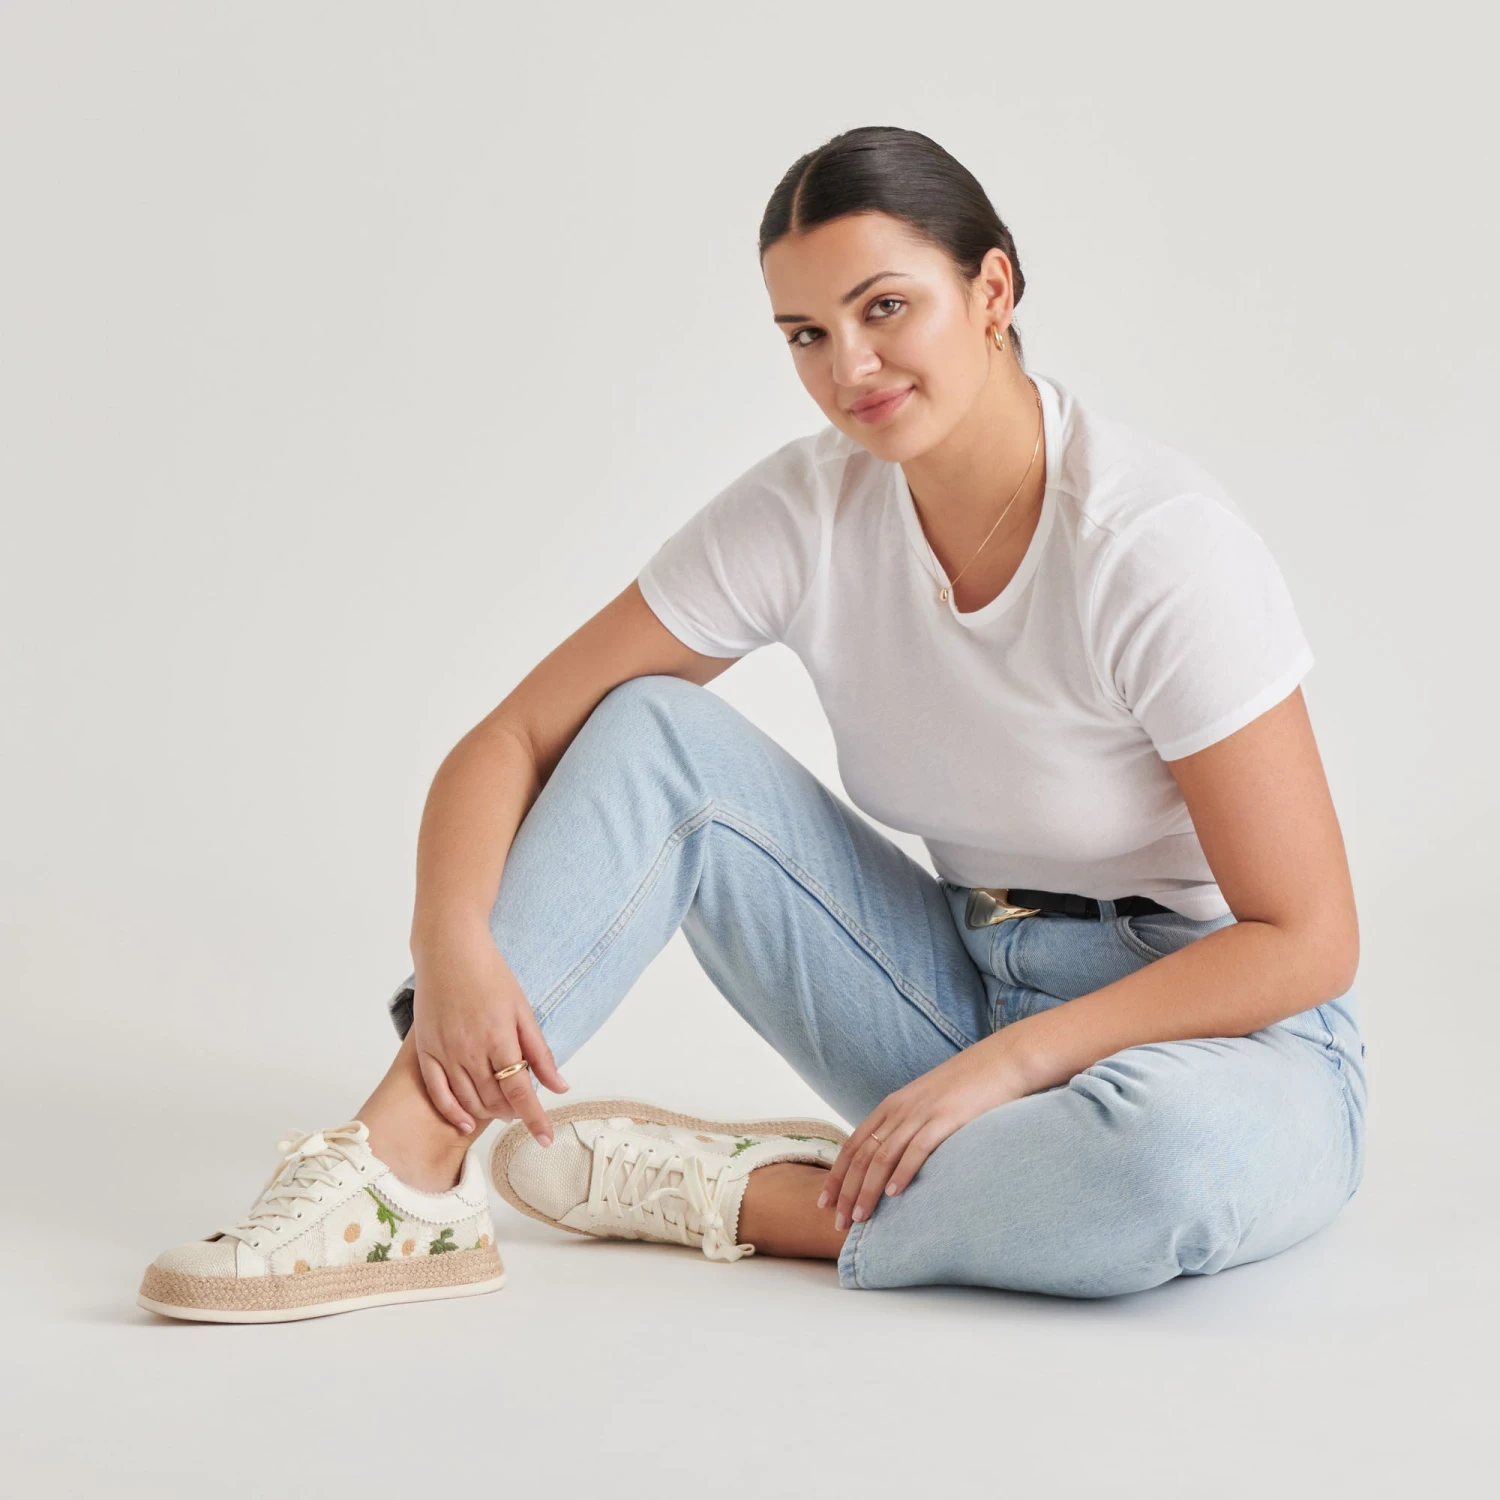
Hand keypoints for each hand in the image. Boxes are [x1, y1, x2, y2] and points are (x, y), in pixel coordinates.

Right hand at [409, 924, 567, 1142]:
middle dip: (512, 1111)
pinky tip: (466, 1122)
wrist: (449, 950)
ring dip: (488, 1113)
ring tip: (501, 1110)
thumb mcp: (523, 1009)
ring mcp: (444, 1052)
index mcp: (499, 1038)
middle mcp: (469, 1050)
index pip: (520, 1091)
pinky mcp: (425, 1050)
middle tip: (523, 1109)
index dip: (534, 1118)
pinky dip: (453, 1112)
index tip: (545, 1139)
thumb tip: (559, 1085)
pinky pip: (437, 1093)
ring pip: (469, 1100)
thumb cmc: (491, 974)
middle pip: (494, 1100)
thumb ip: (540, 1052)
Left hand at [820, 1036, 1030, 1229]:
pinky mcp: (946, 1119)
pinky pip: (917, 1149)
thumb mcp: (928, 1102)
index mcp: (892, 1105)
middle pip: (863, 1155)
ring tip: (860, 1218)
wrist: (1002, 1060)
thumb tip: (895, 1159)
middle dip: (847, 1191)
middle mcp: (900, 1109)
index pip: (853, 1144)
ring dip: (868, 1190)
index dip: (836, 1175)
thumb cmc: (967, 1087)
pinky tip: (893, 1194)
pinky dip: (902, 1173)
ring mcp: (922, 1113)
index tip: (824, 1202)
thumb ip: (909, 1125)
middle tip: (838, 1221)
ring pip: (883, 1156)